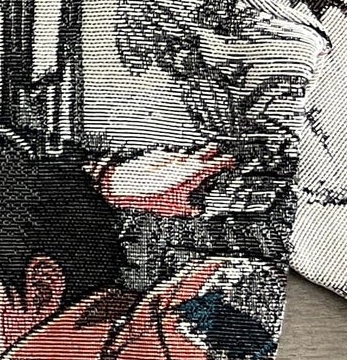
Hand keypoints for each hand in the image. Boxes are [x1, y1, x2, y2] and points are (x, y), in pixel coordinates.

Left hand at [98, 146, 233, 215]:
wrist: (126, 185)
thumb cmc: (151, 196)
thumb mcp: (176, 208)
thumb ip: (190, 208)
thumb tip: (196, 210)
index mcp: (196, 172)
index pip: (221, 161)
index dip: (229, 161)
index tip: (233, 162)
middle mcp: (186, 160)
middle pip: (209, 149)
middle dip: (215, 153)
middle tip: (218, 159)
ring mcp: (172, 155)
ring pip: (189, 153)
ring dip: (192, 159)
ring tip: (190, 169)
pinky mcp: (159, 153)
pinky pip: (171, 156)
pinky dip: (174, 161)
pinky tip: (169, 169)